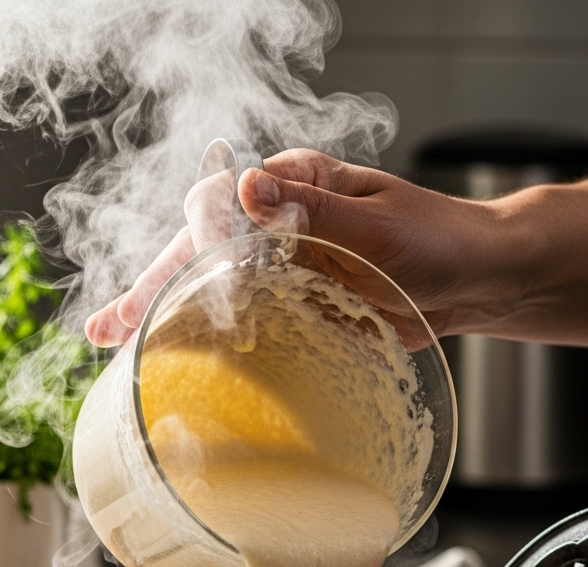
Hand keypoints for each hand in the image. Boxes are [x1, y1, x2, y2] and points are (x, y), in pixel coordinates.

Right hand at [84, 149, 488, 345]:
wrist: (478, 281)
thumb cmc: (439, 241)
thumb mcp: (378, 225)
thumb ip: (314, 209)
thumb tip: (247, 186)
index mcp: (294, 183)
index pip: (221, 203)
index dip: (199, 239)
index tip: (199, 272)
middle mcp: (279, 223)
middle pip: (198, 252)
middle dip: (151, 288)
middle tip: (109, 327)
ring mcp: (285, 269)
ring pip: (212, 289)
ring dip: (165, 315)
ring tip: (115, 343)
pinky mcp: (298, 307)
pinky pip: (247, 323)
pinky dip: (210, 342)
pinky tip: (176, 361)